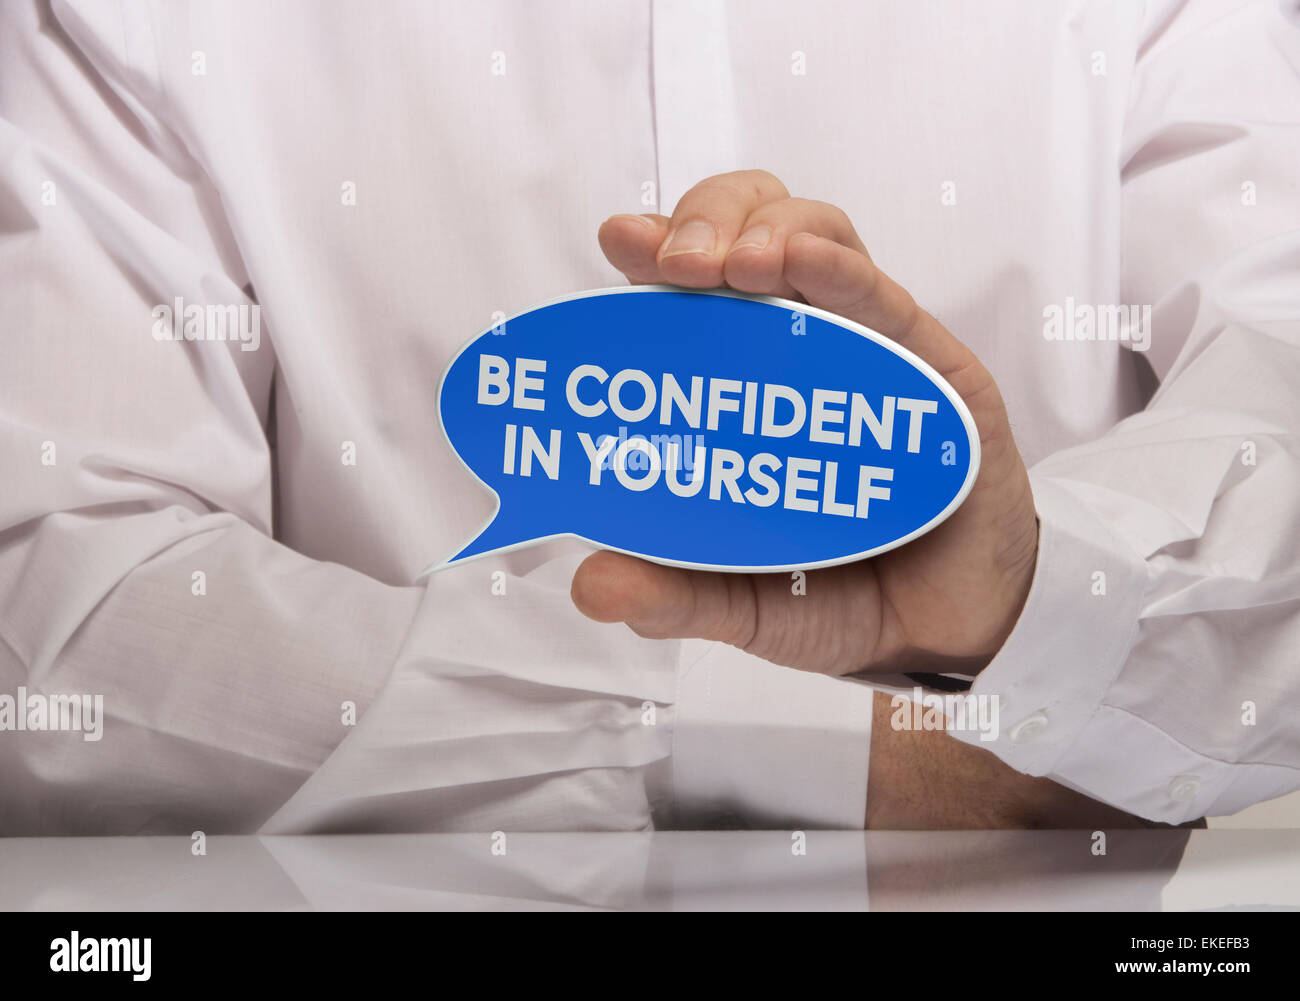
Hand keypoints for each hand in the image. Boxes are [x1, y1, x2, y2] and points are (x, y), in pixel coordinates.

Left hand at [571, 170, 1038, 676]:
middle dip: (704, 223)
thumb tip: (591, 584)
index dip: (654, 251)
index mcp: (739, 385)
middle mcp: (799, 350)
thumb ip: (671, 597)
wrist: (939, 644)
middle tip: (672, 263)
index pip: (690, 290)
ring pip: (817, 240)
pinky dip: (840, 272)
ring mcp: (868, 352)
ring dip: (766, 232)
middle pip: (748, 234)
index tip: (620, 242)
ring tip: (734, 265)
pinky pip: (885, 304)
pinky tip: (801, 263)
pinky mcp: (935, 374)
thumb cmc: (834, 602)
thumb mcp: (739, 606)